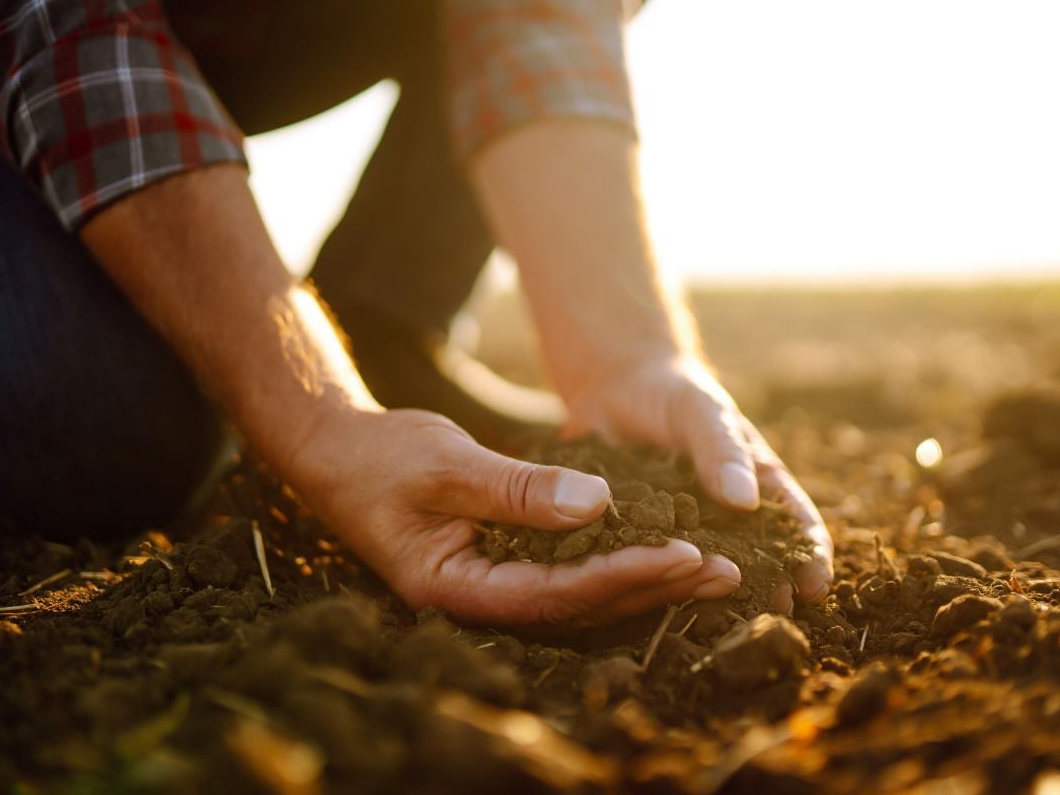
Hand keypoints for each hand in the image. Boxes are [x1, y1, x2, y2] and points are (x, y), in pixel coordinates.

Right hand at [287, 407, 740, 626]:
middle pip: (579, 607)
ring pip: (580, 595)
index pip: (556, 594)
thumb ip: (517, 489)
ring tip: (711, 568)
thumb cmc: (380, 457)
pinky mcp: (502, 563)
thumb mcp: (445, 464)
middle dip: (651, 587)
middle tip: (723, 570)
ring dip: (644, 581)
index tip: (685, 554)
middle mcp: (478, 600)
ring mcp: (490, 585)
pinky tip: (660, 551)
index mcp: (456, 589)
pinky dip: (615, 561)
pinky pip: (568, 571)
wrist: (336, 452)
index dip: (624, 576)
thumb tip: (601, 504)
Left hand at [562, 353, 833, 613]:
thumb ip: (721, 451)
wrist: (615, 387)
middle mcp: (726, 516)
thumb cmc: (675, 395)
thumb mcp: (701, 413)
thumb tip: (745, 501)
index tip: (814, 587)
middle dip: (768, 591)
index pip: (795, 525)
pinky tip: (654, 606)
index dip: (810, 557)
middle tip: (771, 622)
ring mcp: (685, 530)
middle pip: (757, 561)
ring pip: (705, 571)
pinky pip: (651, 564)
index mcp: (756, 484)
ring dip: (714, 597)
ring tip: (721, 628)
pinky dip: (656, 585)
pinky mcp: (640, 537)